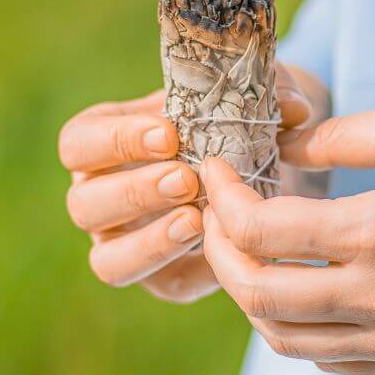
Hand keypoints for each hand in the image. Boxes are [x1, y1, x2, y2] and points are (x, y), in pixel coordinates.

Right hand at [58, 64, 323, 302]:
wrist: (267, 164)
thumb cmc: (238, 119)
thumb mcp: (250, 97)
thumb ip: (268, 91)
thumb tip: (294, 108)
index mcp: (103, 141)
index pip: (79, 143)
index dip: (116, 140)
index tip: (170, 135)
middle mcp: (100, 195)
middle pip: (84, 204)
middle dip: (135, 192)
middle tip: (186, 179)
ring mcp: (125, 242)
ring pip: (107, 259)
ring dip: (151, 241)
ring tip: (196, 220)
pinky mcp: (163, 278)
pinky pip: (160, 283)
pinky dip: (189, 269)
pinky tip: (220, 249)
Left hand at [199, 103, 374, 374]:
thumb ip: (342, 136)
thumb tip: (280, 151)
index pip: (259, 232)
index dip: (220, 200)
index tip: (214, 173)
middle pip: (257, 295)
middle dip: (218, 254)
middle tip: (216, 218)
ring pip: (285, 340)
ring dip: (250, 299)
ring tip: (248, 259)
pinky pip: (329, 361)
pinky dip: (297, 331)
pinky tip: (301, 294)